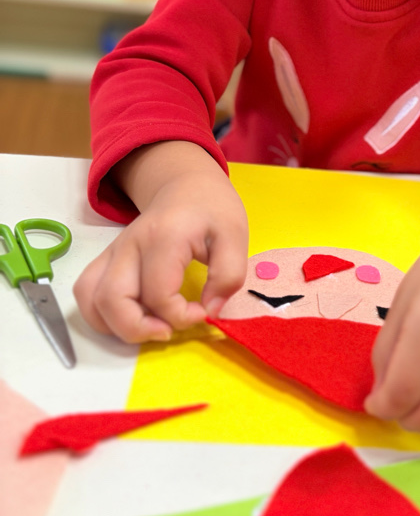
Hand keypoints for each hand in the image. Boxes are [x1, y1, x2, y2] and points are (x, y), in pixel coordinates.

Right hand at [74, 142, 247, 343]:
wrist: (185, 185)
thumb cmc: (211, 210)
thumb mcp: (235, 235)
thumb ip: (229, 275)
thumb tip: (210, 311)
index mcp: (163, 237)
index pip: (158, 294)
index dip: (181, 316)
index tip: (204, 312)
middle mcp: (130, 245)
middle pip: (111, 300)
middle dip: (139, 330)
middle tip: (170, 329)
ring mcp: (113, 252)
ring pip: (90, 299)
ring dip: (115, 326)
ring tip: (150, 326)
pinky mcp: (106, 259)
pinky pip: (86, 292)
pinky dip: (102, 315)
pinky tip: (132, 317)